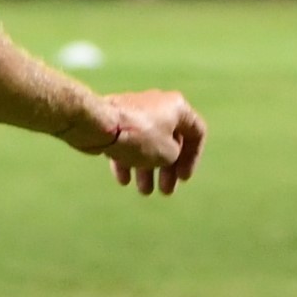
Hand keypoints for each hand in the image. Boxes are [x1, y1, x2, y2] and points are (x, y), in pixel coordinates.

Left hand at [83, 90, 203, 195]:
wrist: (99, 124)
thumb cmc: (140, 137)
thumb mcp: (168, 154)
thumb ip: (174, 156)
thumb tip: (164, 154)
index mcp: (177, 107)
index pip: (196, 133)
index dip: (193, 158)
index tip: (183, 178)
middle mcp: (158, 105)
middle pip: (169, 140)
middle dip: (167, 169)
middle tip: (165, 191)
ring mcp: (135, 111)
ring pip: (147, 143)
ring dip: (147, 169)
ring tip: (143, 191)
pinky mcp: (116, 119)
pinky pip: (128, 142)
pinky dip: (128, 160)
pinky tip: (123, 180)